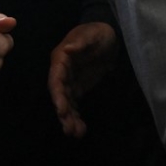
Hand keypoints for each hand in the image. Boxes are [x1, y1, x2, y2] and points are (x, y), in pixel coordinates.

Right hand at [48, 22, 118, 138]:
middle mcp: (62, 73)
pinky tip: (80, 129)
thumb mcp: (92, 34)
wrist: (109, 36)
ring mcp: (70, 82)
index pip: (56, 79)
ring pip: (67, 103)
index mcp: (61, 59)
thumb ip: (80, 42)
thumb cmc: (98, 32)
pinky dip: (76, 117)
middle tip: (69, 128)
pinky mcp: (78, 89)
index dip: (58, 95)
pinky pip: (75, 105)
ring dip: (70, 118)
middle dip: (64, 112)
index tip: (61, 109)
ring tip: (76, 133)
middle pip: (60, 95)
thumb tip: (67, 49)